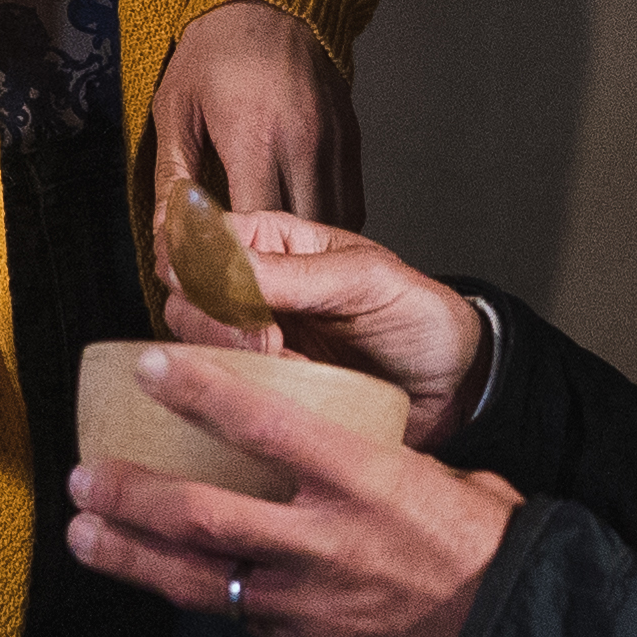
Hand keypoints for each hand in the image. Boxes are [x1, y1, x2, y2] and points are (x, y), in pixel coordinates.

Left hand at [64, 347, 519, 636]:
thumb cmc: (501, 562)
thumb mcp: (455, 488)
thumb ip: (397, 469)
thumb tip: (379, 455)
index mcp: (368, 482)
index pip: (266, 423)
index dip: (200, 391)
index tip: (152, 367)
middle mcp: (327, 543)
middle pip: (204, 515)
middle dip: (133, 493)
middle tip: (84, 473)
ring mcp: (310, 607)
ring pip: (201, 581)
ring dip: (133, 555)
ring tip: (83, 534)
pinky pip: (247, 624)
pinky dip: (211, 602)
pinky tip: (173, 585)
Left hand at [148, 0, 351, 326]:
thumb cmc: (214, 51)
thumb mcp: (175, 108)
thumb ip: (173, 177)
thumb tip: (167, 236)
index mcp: (254, 137)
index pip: (250, 229)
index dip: (229, 267)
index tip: (208, 286)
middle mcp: (303, 145)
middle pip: (299, 241)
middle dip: (271, 277)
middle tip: (241, 298)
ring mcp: (334, 144)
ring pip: (331, 231)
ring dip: (307, 262)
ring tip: (276, 282)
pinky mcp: (352, 143)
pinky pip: (350, 208)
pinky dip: (327, 235)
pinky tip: (304, 247)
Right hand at [170, 209, 489, 450]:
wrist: (454, 386)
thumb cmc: (419, 317)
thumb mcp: (366, 281)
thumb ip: (293, 273)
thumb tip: (218, 262)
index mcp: (271, 242)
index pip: (197, 237)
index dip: (194, 263)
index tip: (230, 292)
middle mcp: (249, 290)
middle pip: (182, 299)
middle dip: (216, 322)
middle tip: (270, 340)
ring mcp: (249, 343)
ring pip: (192, 350)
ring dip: (230, 363)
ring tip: (289, 365)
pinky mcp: (258, 392)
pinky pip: (219, 396)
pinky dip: (241, 398)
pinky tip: (282, 396)